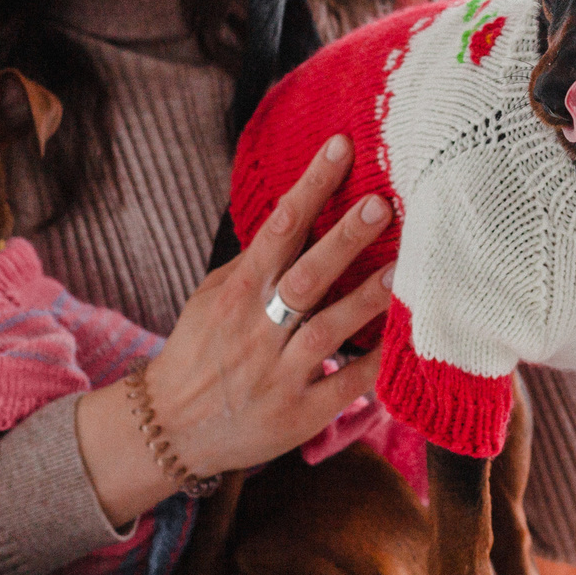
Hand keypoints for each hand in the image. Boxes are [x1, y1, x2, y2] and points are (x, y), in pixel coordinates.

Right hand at [74, 134, 394, 526]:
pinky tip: (405, 341)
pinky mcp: (299, 414)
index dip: (310, 187)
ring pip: (327, 332)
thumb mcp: (213, 296)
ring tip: (403, 269)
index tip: (341, 147)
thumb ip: (256, 259)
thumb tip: (299, 210)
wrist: (170, 428)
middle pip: (305, 278)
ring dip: (366, 300)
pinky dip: (374, 365)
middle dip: (344, 240)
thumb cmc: (201, 348)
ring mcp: (278, 374)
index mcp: (237, 293)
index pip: (277, 229)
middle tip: (382, 204)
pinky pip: (344, 386)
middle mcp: (257, 330)